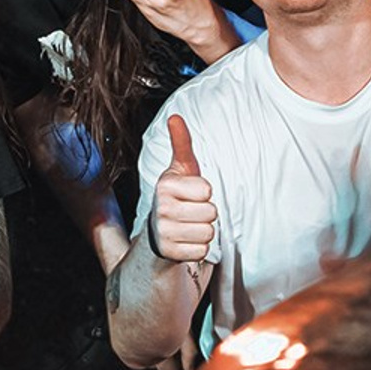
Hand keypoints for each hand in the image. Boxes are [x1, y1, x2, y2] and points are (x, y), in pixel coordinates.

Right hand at [149, 114, 216, 262]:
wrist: (160, 228)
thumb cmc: (178, 195)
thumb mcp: (181, 169)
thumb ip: (181, 143)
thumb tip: (175, 117)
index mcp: (165, 185)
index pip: (207, 191)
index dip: (205, 193)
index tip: (192, 193)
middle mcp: (161, 208)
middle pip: (210, 213)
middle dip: (206, 213)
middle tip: (192, 211)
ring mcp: (164, 232)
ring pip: (208, 233)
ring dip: (203, 231)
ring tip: (189, 225)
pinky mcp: (170, 253)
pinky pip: (202, 251)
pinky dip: (199, 248)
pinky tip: (187, 240)